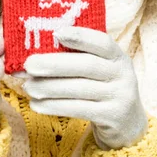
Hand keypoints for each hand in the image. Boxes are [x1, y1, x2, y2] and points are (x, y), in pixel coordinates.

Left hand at [23, 26, 147, 149]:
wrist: (128, 124)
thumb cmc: (103, 89)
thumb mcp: (101, 70)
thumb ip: (79, 58)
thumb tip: (34, 52)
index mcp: (118, 56)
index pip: (102, 42)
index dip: (80, 36)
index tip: (56, 32)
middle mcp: (123, 74)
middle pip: (87, 65)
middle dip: (55, 64)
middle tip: (29, 65)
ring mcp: (119, 96)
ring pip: (80, 89)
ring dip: (49, 87)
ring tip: (28, 87)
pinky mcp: (111, 116)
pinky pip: (79, 109)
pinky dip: (54, 106)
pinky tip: (36, 104)